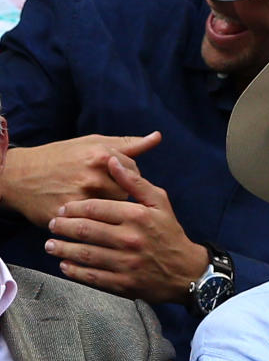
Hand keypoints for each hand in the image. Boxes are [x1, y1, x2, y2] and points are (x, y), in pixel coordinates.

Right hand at [0, 132, 159, 226]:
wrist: (18, 176)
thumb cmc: (58, 157)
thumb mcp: (91, 143)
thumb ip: (128, 144)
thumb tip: (157, 137)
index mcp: (101, 155)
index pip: (134, 173)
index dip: (124, 178)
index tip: (110, 178)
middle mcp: (94, 175)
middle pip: (126, 194)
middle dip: (116, 194)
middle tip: (96, 190)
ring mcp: (82, 195)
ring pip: (113, 210)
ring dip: (106, 209)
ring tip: (88, 200)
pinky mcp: (71, 214)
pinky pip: (95, 223)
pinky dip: (92, 221)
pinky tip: (81, 213)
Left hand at [45, 155, 208, 304]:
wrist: (187, 272)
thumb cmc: (170, 234)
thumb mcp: (159, 203)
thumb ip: (135, 182)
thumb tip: (113, 160)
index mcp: (137, 216)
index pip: (95, 208)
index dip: (73, 208)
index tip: (62, 209)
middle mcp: (130, 239)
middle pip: (86, 230)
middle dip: (63, 227)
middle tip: (52, 225)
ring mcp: (126, 263)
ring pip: (85, 254)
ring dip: (63, 249)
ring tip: (51, 245)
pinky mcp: (124, 283)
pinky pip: (92, 277)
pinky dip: (75, 272)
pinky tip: (65, 266)